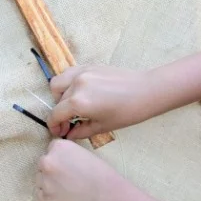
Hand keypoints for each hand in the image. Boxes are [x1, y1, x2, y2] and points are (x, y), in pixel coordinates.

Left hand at [36, 138, 123, 200]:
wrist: (105, 195)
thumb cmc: (100, 173)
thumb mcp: (82, 153)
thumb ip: (66, 154)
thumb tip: (58, 160)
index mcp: (58, 147)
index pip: (51, 149)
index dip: (60, 158)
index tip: (68, 165)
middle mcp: (48, 161)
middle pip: (42, 163)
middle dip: (52, 169)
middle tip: (67, 178)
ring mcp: (45, 181)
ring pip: (40, 179)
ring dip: (49, 182)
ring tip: (67, 188)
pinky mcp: (46, 198)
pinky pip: (40, 194)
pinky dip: (49, 195)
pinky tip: (62, 196)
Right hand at [48, 65, 164, 140]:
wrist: (146, 91)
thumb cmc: (127, 112)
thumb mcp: (102, 126)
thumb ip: (81, 131)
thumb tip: (69, 134)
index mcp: (78, 102)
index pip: (55, 114)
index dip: (54, 126)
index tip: (60, 132)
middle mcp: (76, 85)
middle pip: (56, 100)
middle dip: (58, 113)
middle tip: (68, 123)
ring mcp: (81, 72)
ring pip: (58, 83)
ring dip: (59, 96)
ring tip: (72, 106)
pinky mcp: (89, 66)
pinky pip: (69, 73)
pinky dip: (68, 83)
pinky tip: (78, 92)